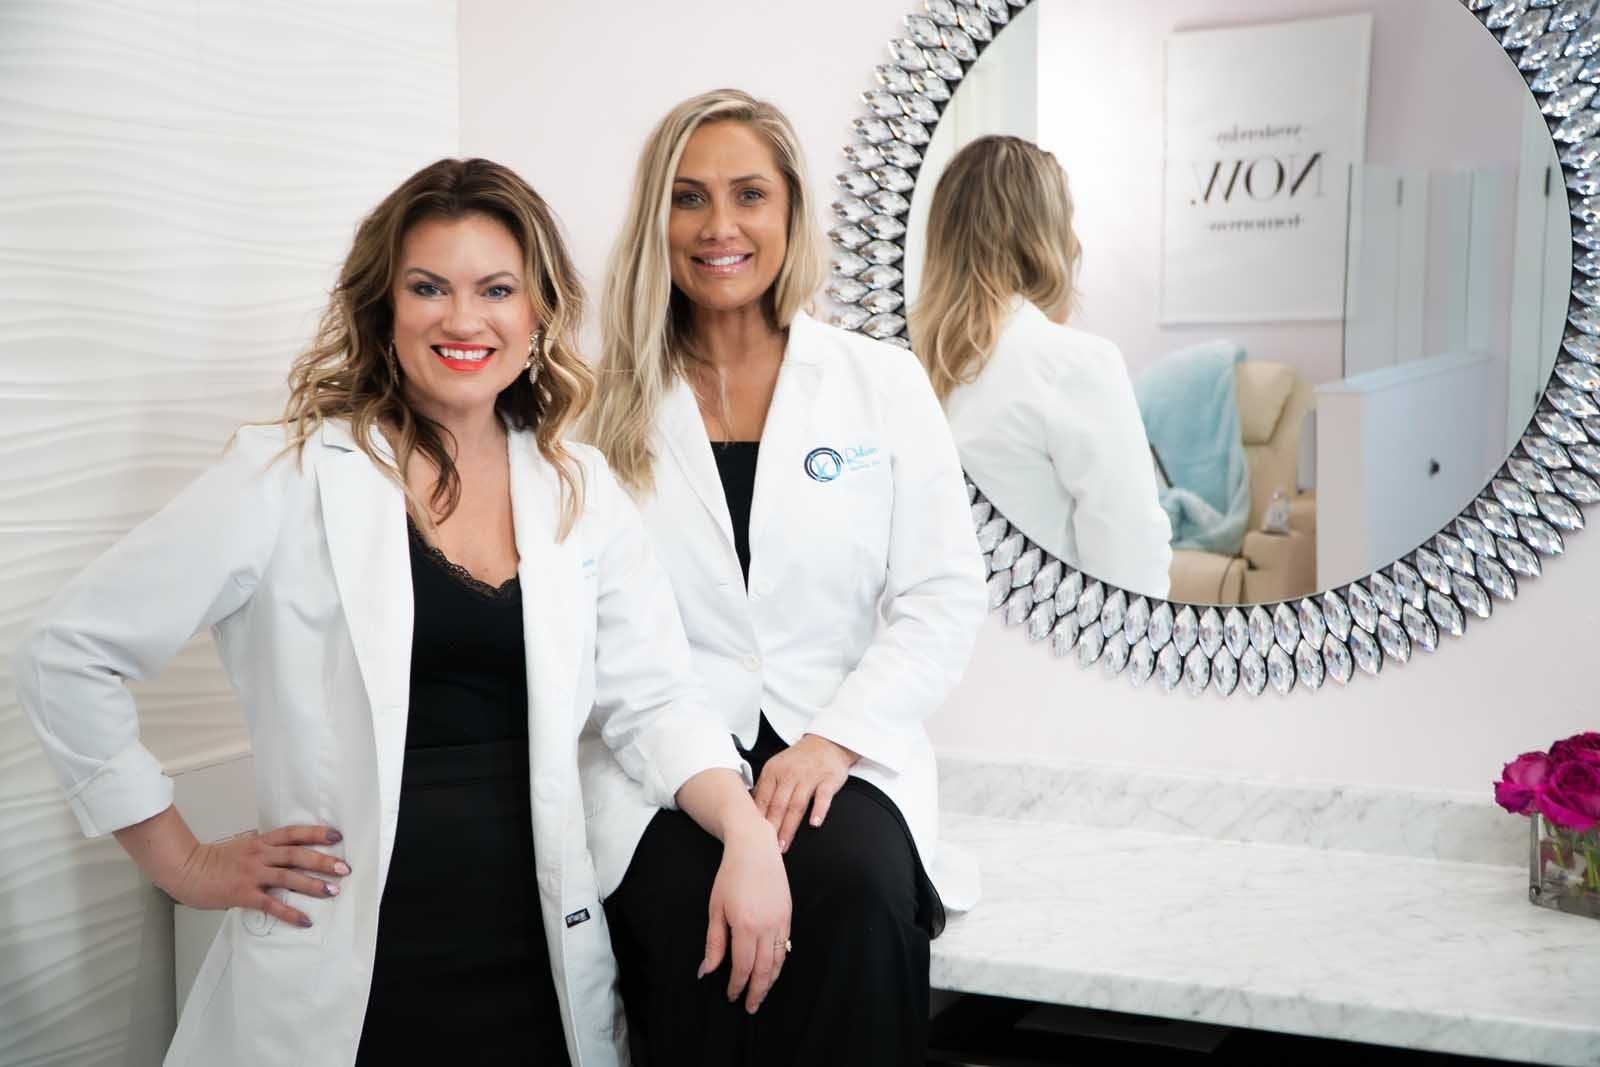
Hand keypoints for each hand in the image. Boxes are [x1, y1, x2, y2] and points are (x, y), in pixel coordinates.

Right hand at [168, 825, 349, 928]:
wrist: (185, 869)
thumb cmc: (212, 860)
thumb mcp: (241, 847)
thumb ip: (262, 849)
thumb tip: (281, 853)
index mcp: (260, 842)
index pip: (293, 833)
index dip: (315, 833)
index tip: (336, 836)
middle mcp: (259, 855)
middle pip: (296, 855)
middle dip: (322, 861)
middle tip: (344, 868)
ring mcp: (252, 874)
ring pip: (288, 877)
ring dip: (312, 885)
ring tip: (333, 891)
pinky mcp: (243, 894)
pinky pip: (271, 904)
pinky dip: (289, 913)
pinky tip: (304, 920)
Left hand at [700, 817, 790, 1013]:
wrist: (755, 849)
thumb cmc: (730, 876)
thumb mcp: (715, 909)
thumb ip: (714, 943)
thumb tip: (707, 971)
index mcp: (746, 927)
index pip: (742, 968)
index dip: (737, 986)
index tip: (731, 997)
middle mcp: (767, 928)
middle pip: (763, 970)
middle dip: (756, 992)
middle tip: (749, 1007)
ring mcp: (781, 922)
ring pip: (778, 962)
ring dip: (769, 981)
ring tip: (761, 995)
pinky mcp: (788, 916)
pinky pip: (786, 948)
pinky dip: (779, 963)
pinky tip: (772, 970)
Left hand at [752, 733, 857, 852]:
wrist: (826, 743)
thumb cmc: (798, 760)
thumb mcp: (777, 768)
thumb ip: (765, 787)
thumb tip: (748, 811)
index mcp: (773, 772)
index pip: (762, 800)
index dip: (756, 820)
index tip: (752, 838)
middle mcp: (789, 774)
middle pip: (778, 805)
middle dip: (771, 828)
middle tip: (766, 848)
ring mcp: (809, 776)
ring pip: (797, 805)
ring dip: (789, 826)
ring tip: (783, 844)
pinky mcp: (828, 779)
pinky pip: (823, 797)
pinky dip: (819, 810)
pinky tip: (814, 823)